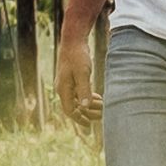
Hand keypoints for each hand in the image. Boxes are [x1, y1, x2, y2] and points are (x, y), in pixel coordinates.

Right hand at [57, 5, 107, 130]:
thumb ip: (84, 90)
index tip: (90, 125)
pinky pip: (78, 93)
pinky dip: (88, 97)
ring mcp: (66, 83)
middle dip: (87, 113)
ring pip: (77, 101)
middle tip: (102, 116)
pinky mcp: (71, 78)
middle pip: (74, 107)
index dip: (80, 119)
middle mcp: (63, 88)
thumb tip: (85, 106)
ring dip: (89, 106)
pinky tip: (98, 97)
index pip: (70, 110)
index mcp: (63, 89)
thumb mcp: (83, 73)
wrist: (73, 40)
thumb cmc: (78, 56)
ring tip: (103, 107)